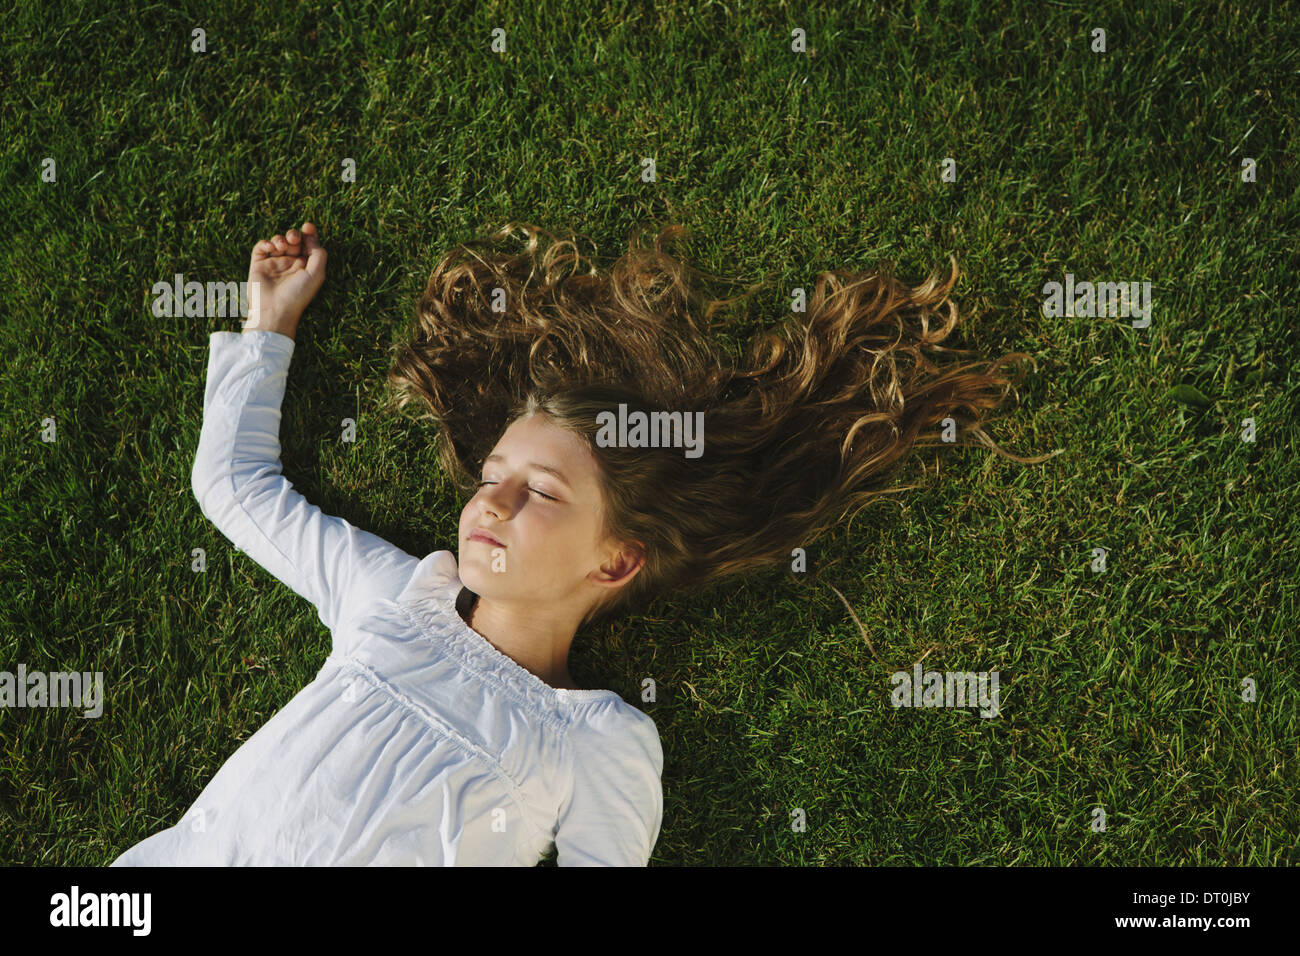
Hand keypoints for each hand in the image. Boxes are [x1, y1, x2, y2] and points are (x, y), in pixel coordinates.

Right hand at [244, 221, 326, 336]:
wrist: (274, 310)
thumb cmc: (298, 294)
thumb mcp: (316, 274)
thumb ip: (319, 254)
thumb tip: (312, 236)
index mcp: (306, 267)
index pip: (308, 245)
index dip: (309, 234)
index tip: (308, 226)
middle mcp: (291, 264)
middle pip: (294, 241)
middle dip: (294, 235)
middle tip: (294, 239)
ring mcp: (274, 264)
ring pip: (278, 242)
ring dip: (281, 239)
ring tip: (282, 245)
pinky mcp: (258, 265)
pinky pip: (261, 247)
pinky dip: (266, 243)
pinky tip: (271, 247)